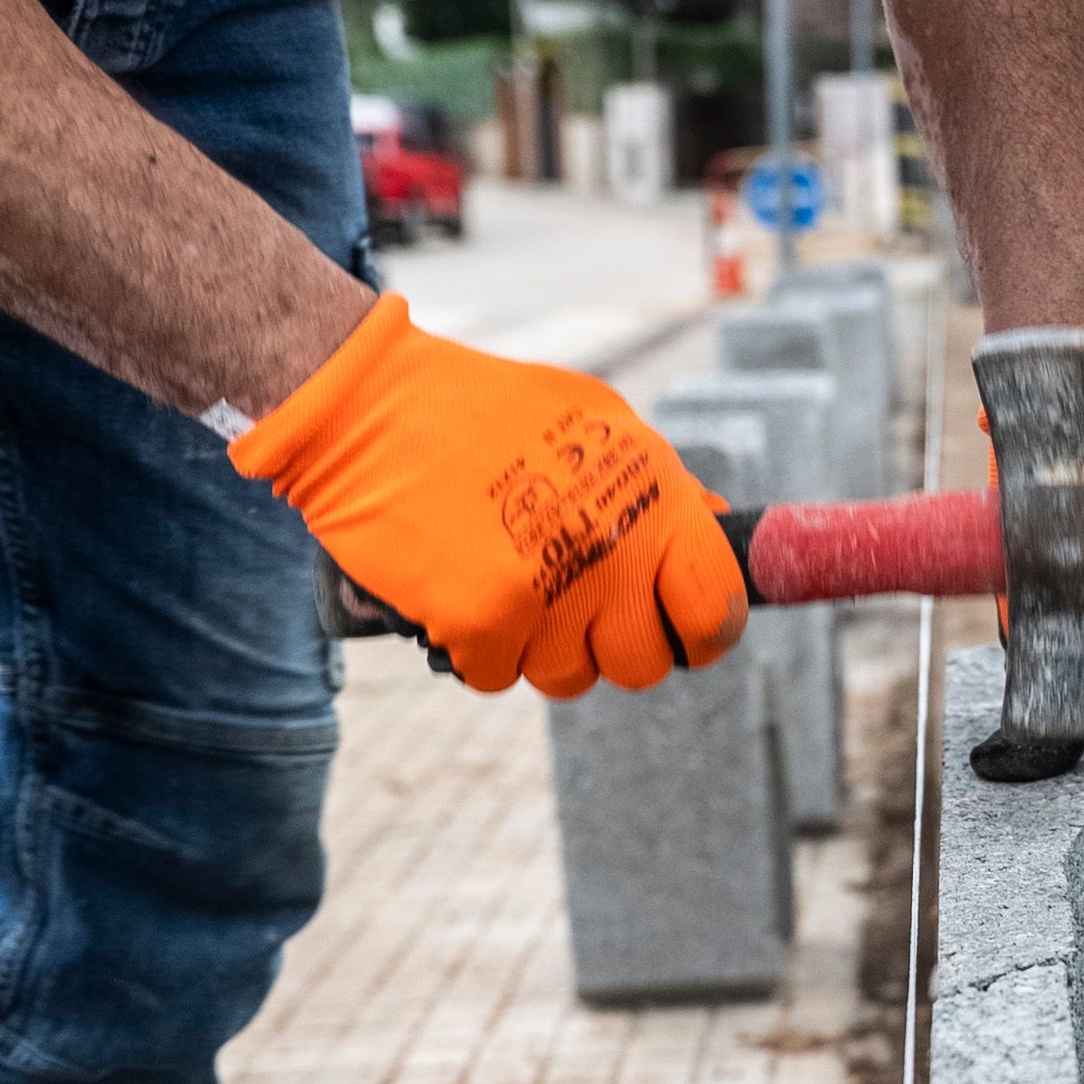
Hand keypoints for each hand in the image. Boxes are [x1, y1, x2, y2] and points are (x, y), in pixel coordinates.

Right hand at [228, 298, 745, 698]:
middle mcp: (609, 553)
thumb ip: (659, 484)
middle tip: (576, 608)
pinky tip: (459, 589)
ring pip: (567, 677)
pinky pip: (496, 676)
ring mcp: (544, 593)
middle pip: (642, 664)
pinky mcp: (478, 623)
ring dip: (538, 646)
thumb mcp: (597, 420)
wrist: (368, 406)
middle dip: (610, 645)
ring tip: (508, 583)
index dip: (702, 632)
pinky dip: (476, 648)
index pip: (715, 608)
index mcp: (650, 501)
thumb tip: (714, 528)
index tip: (679, 631)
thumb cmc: (485, 409)